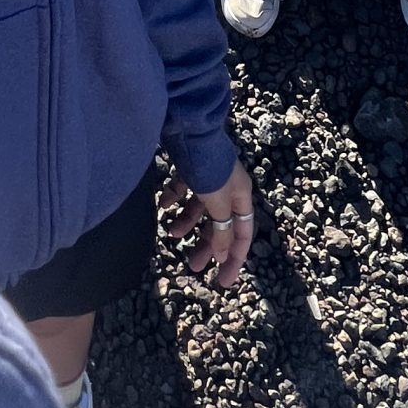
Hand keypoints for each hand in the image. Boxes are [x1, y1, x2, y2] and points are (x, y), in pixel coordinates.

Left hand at [161, 162, 254, 287]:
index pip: (243, 233)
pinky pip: (183, 190)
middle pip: (219, 224)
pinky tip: (164, 205)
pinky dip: (174, 200)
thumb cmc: (208, 165)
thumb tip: (224, 254)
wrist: (188, 126)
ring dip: (186, 224)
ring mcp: (207, 177)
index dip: (235, 259)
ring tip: (171, 234)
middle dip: (206, 245)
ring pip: (199, 209)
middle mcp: (227, 187)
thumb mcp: (218, 201)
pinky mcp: (189, 167)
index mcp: (241, 194)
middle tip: (192, 266)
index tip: (223, 281)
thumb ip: (222, 229)